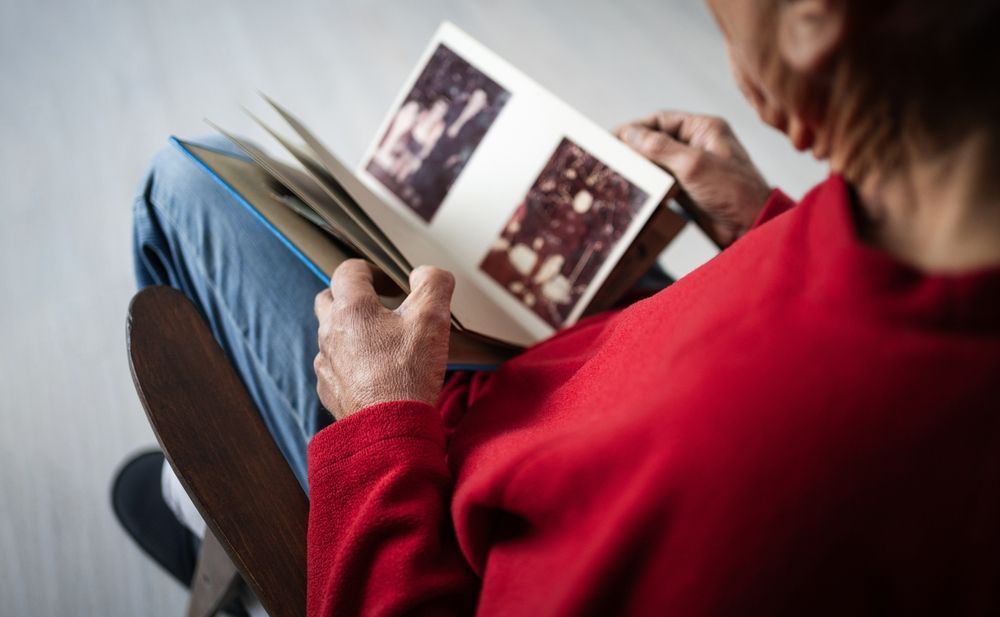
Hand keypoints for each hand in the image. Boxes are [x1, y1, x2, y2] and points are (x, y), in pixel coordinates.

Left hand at [313, 260, 454, 420]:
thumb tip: (425, 273)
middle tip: (379, 307)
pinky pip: (334, 367)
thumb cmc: (408, 373)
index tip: (389, 283)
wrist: (390, 429)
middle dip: (351, 297)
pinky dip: (350, 364)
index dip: (371, 270)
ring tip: (381, 344)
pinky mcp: (329, 390)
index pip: (349, 271)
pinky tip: (374, 374)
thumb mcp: (433, 318)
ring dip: (351, 332)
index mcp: (352, 309)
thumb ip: (432, 283)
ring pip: (330, 336)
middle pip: (329, 300)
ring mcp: (326, 363)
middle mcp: (330, 332)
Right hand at [617, 111, 771, 246]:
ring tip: (617, 173)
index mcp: (705, 129)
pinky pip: (663, 181)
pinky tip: (635, 188)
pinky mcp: (691, 189)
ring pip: (658, 161)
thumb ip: (660, 147)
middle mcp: (699, 144)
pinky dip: (649, 183)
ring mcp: (695, 167)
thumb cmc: (733, 192)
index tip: (612, 138)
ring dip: (640, 166)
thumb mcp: (693, 165)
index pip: (661, 120)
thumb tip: (630, 133)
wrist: (753, 227)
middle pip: (657, 139)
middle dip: (634, 147)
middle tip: (609, 157)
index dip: (635, 128)